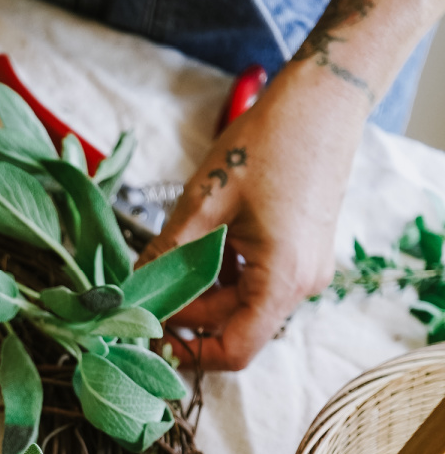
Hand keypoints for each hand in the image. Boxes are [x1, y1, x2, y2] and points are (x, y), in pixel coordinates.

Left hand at [140, 63, 366, 369]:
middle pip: (233, 325)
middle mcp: (301, 283)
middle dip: (186, 312)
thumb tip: (131, 289)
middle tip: (142, 291)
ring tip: (166, 258)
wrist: (322, 100)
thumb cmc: (267, 143)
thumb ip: (168, 253)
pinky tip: (197, 243)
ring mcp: (305, 268)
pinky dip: (222, 270)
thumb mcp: (204, 201)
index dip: (191, 353)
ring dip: (202, 288)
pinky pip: (255, 278)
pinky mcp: (301, 252)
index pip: (236, 349)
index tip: (151, 334)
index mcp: (282, 279)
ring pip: (241, 301)